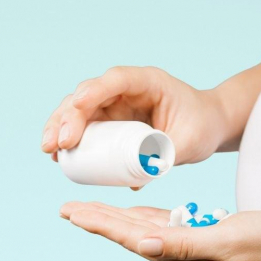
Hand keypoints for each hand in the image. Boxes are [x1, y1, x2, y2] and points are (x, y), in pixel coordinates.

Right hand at [41, 66, 227, 168]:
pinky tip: (59, 157)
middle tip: (57, 143)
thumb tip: (136, 181)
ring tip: (50, 151)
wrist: (209, 125)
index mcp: (149, 82)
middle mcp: (127, 89)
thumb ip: (166, 156)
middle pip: (89, 95)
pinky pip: (86, 127)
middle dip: (68, 116)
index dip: (95, 91)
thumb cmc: (203, 126)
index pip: (117, 80)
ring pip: (79, 110)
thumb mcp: (191, 141)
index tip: (78, 107)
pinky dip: (71, 139)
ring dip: (60, 127)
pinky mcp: (112, 122)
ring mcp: (117, 104)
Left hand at [59, 202, 260, 260]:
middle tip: (69, 210)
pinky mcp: (206, 238)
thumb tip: (142, 246)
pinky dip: (148, 217)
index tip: (73, 212)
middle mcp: (183, 257)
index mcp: (184, 258)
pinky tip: (138, 212)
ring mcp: (195, 249)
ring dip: (118, 220)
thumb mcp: (227, 241)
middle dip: (100, 222)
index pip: (133, 238)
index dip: (101, 225)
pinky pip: (169, 227)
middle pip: (132, 235)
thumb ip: (184, 244)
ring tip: (93, 211)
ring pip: (147, 231)